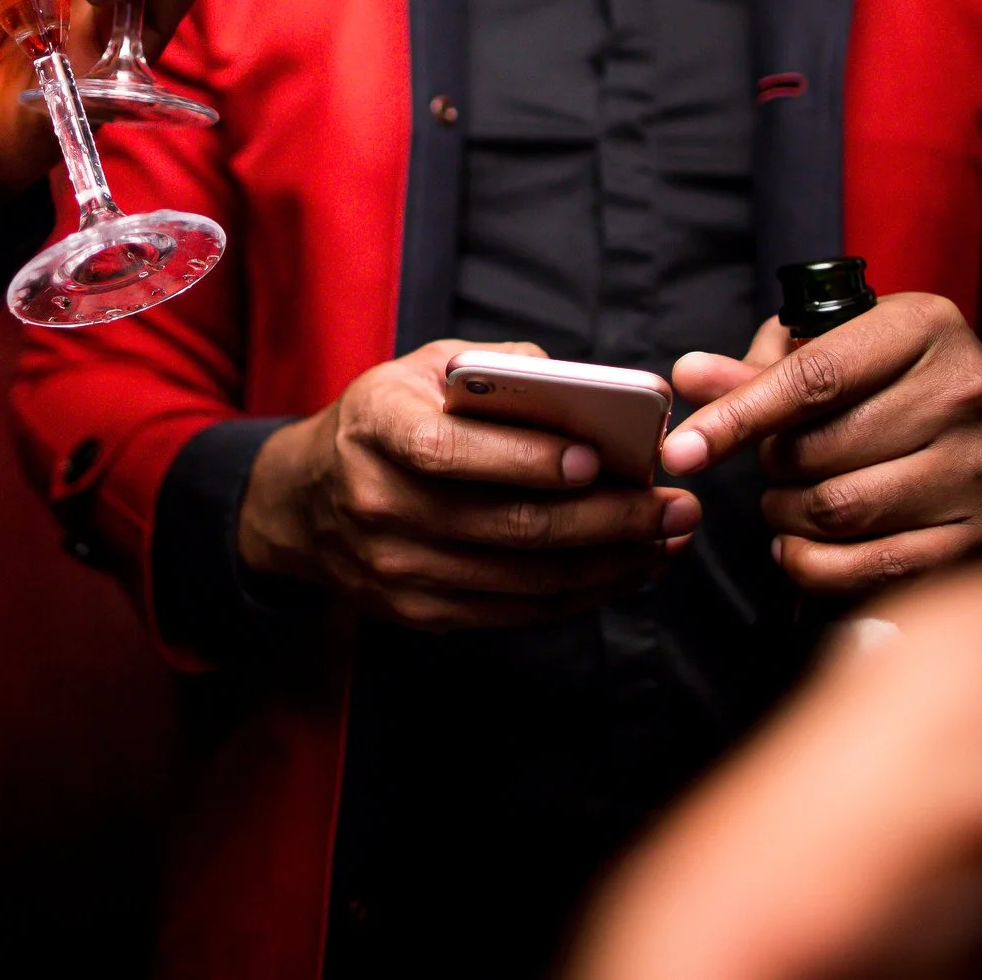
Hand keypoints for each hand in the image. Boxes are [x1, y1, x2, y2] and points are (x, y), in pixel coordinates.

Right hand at [237, 340, 697, 631]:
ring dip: (610, 562)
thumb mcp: (420, 369)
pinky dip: (581, 593)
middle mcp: (378, 504)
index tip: (599, 459)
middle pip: (507, 525)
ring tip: (668, 537)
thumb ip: (497, 368)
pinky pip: (516, 610)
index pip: (450, 452)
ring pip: (524, 577)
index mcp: (376, 428)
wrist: (305, 502)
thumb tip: (585, 389)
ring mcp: (397, 569)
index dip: (525, 459)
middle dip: (607, 519)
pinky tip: (626, 568)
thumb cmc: (386, 420)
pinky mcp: (419, 613)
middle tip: (676, 505)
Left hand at [662, 296, 981, 593]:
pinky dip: (816, 566)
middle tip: (772, 463)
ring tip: (785, 501)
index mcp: (923, 327)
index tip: (680, 451)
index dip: (737, 418)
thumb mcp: (826, 349)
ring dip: (787, 515)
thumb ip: (754, 370)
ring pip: (840, 510)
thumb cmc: (886, 380)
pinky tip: (801, 545)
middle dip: (771, 466)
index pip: (813, 378)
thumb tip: (689, 377)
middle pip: (820, 450)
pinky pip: (875, 567)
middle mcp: (964, 392)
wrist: (981, 423)